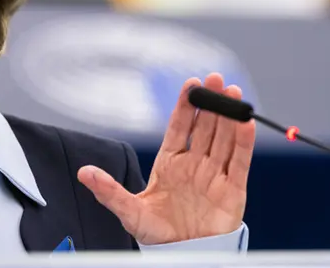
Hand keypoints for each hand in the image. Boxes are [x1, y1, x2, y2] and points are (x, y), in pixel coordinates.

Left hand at [77, 73, 254, 244]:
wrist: (182, 257)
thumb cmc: (158, 234)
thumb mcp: (129, 211)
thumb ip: (109, 191)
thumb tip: (83, 172)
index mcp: (171, 163)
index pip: (180, 127)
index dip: (186, 106)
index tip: (190, 84)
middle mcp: (194, 165)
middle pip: (206, 127)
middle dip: (212, 102)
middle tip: (216, 79)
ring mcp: (214, 176)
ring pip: (224, 139)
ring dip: (230, 116)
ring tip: (234, 92)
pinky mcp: (232, 191)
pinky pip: (239, 163)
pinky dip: (244, 143)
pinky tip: (245, 123)